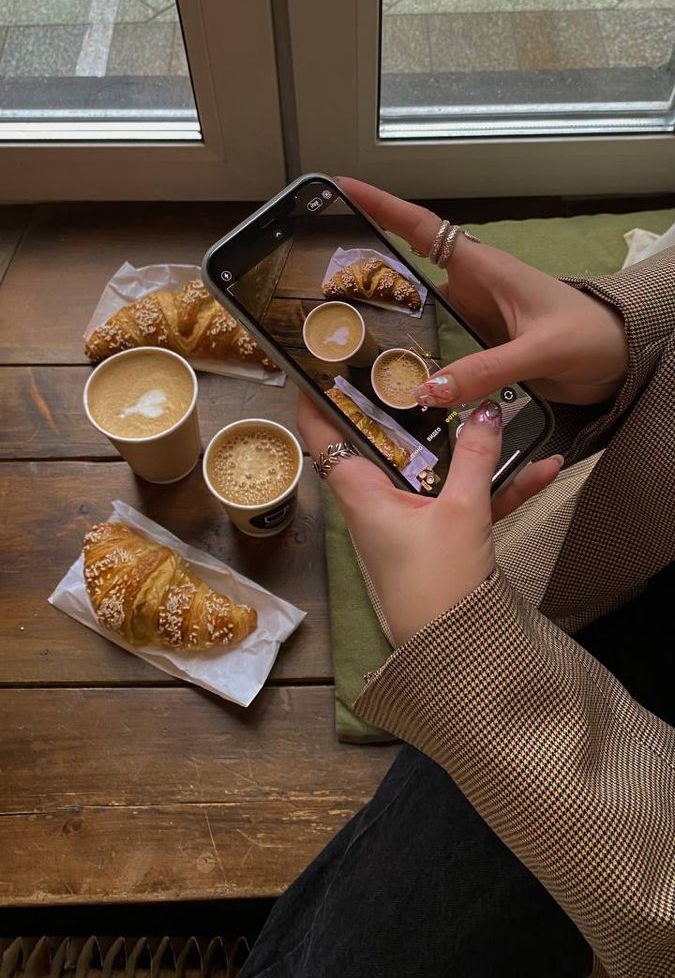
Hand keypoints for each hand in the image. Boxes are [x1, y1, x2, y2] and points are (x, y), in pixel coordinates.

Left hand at [299, 394, 561, 645]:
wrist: (459, 652)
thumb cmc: (438, 586)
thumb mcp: (462, 511)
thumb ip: (474, 456)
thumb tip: (484, 410)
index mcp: (363, 494)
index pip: (324, 437)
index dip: (318, 400)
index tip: (321, 363)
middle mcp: (380, 504)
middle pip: (385, 444)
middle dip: (406, 410)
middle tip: (418, 369)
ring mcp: (413, 521)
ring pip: (436, 470)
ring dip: (467, 448)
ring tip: (496, 411)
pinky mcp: (443, 539)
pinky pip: (467, 499)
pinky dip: (498, 485)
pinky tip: (542, 469)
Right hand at [338, 177, 628, 407]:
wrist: (619, 362)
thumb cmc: (589, 337)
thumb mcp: (540, 349)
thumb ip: (487, 369)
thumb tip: (428, 390)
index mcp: (484, 268)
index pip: (423, 230)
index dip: (383, 207)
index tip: (344, 189)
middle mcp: (470, 289)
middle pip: (406, 274)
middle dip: (364, 274)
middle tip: (315, 283)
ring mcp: (471, 319)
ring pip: (415, 316)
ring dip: (383, 323)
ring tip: (335, 336)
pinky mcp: (476, 348)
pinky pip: (433, 349)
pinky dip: (408, 358)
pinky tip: (385, 377)